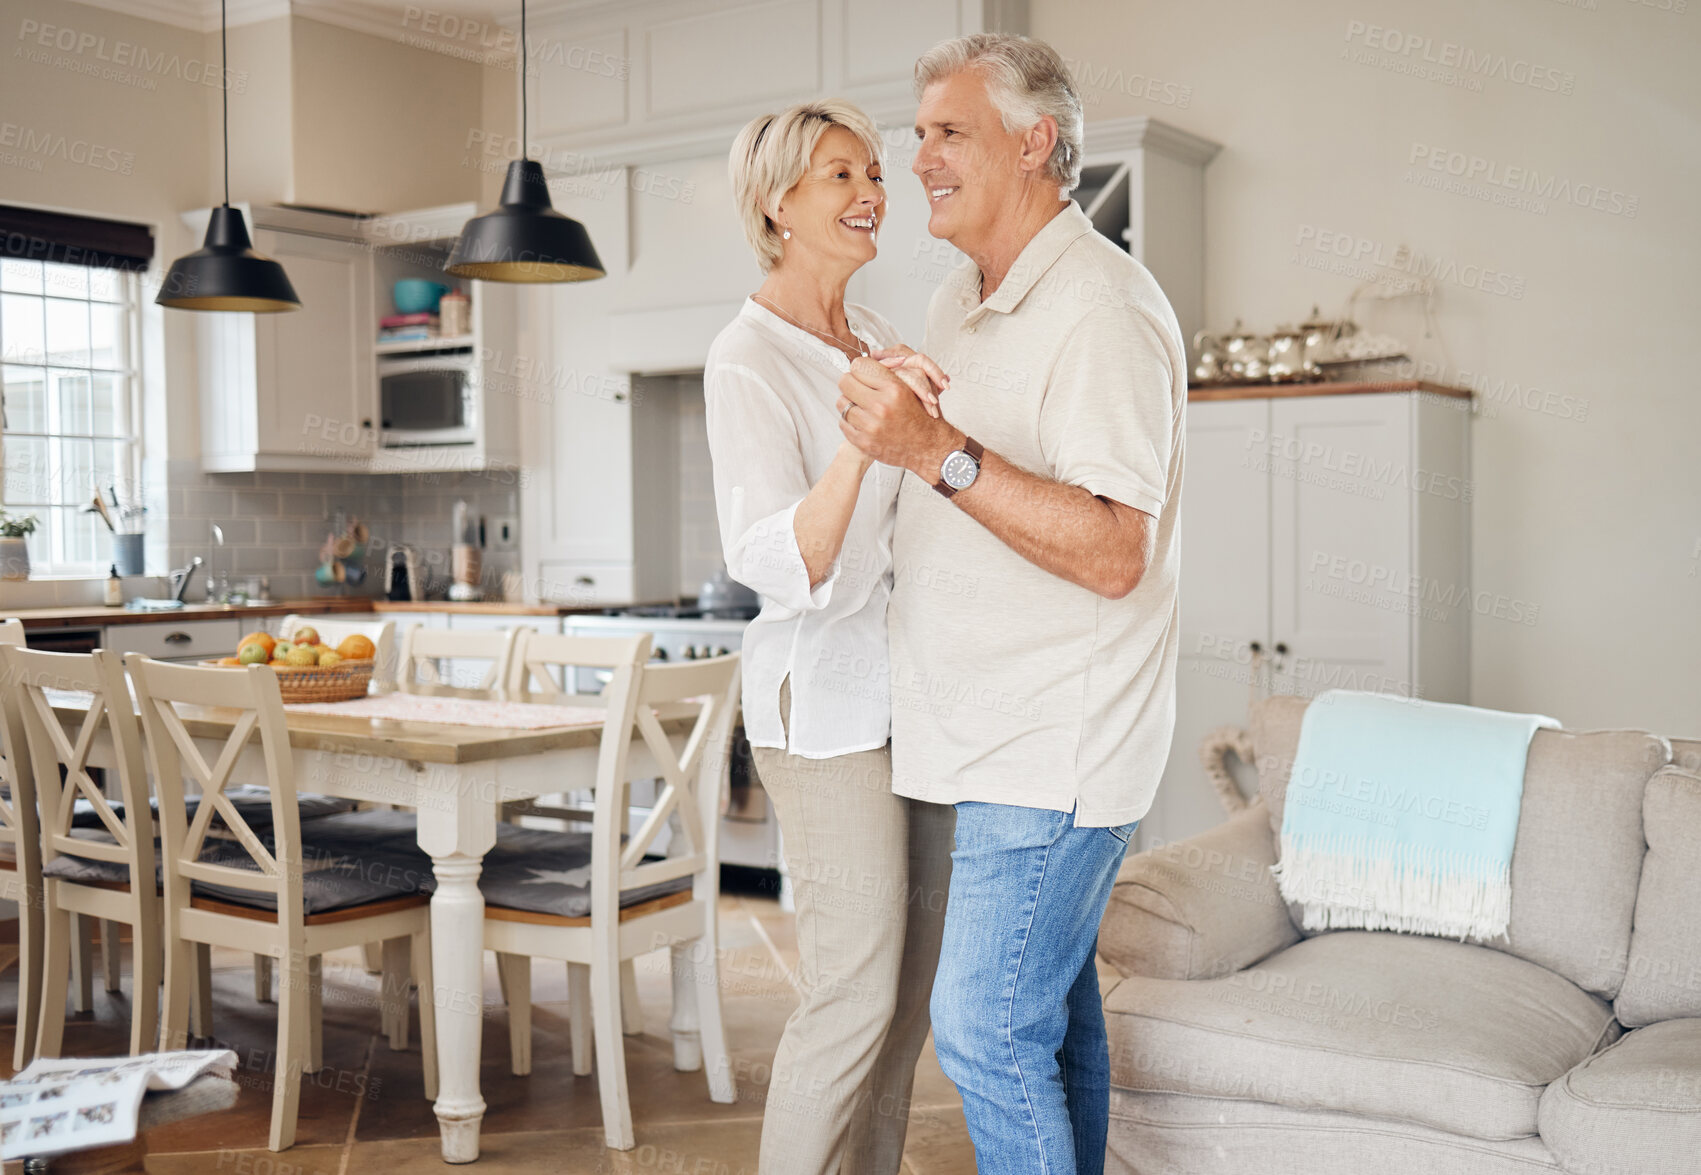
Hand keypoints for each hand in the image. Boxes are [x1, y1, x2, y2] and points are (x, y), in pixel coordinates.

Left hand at [837, 356, 961, 476]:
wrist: (927, 446)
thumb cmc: (920, 416)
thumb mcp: (912, 386)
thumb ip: (888, 372)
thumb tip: (861, 362)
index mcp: (894, 388)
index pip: (859, 366)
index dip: (859, 370)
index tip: (861, 375)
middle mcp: (881, 406)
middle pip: (845, 382)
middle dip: (851, 384)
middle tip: (858, 389)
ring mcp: (871, 425)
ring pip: (842, 403)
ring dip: (850, 403)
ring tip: (863, 407)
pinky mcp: (863, 441)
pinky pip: (843, 423)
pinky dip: (851, 421)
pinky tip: (864, 422)